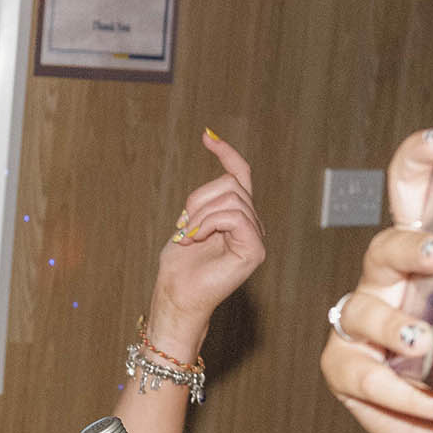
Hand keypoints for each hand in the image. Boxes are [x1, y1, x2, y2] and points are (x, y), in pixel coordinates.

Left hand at [145, 129, 265, 360]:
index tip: (206, 136)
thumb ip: (203, 201)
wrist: (176, 297)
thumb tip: (214, 168)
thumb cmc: (178, 267)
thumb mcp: (187, 223)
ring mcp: (256, 237)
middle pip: (230, 184)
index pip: (239, 175)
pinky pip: (233, 216)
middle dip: (198, 201)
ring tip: (190, 238)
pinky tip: (197, 239)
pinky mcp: (254, 250)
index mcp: (237, 216)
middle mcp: (252, 224)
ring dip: (199, 216)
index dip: (226, 153)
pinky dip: (208, 224)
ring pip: (230, 198)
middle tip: (184, 229)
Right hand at [322, 128, 432, 432]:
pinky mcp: (344, 369)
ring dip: (397, 328)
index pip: (412, 201)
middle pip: (382, 250)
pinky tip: (432, 399)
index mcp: (424, 262)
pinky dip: (399, 389)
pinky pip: (363, 373)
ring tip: (426, 347)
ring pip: (363, 312)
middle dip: (408, 247)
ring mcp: (359, 328)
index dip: (417, 165)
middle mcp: (386, 286)